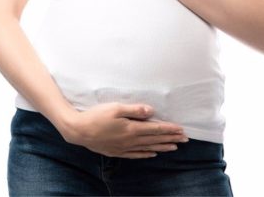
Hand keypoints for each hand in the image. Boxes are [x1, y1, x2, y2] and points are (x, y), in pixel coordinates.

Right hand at [62, 102, 188, 158]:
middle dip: (171, 138)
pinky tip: (152, 154)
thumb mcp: (115, 108)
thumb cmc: (96, 116)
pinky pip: (136, 155)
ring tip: (174, 147)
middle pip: (154, 139)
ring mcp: (124, 147)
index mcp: (131, 128)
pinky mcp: (117, 151)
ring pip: (148, 148)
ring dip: (162, 147)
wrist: (78, 130)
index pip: (155, 129)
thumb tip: (151, 111)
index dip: (169, 129)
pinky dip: (146, 154)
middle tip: (185, 139)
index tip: (182, 129)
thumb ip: (134, 110)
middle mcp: (130, 140)